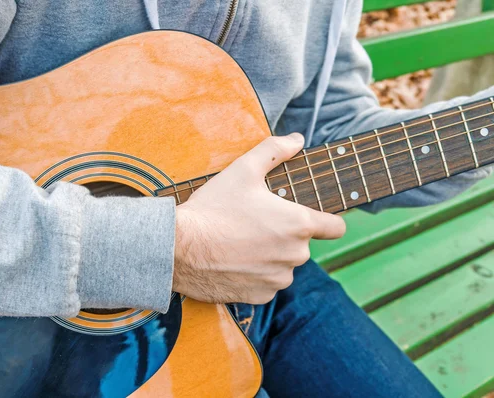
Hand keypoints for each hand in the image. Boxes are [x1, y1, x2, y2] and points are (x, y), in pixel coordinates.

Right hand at [173, 133, 345, 304]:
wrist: (179, 247)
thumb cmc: (213, 208)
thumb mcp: (243, 170)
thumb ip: (275, 150)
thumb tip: (297, 140)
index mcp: (298, 224)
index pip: (336, 227)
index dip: (328, 221)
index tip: (313, 218)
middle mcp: (295, 255)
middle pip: (302, 245)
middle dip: (285, 235)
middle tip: (255, 224)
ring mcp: (278, 279)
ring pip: (284, 266)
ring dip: (271, 257)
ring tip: (240, 243)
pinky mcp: (260, 296)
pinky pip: (267, 284)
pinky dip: (255, 275)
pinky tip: (233, 262)